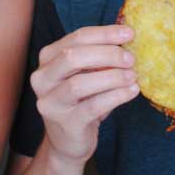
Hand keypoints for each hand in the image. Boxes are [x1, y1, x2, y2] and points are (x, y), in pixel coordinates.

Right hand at [30, 25, 138, 164]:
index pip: (76, 38)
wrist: (68, 141)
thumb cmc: (81, 101)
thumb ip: (99, 57)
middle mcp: (42, 78)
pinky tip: (132, 91)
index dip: (105, 34)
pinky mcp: (64, 123)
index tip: (130, 33)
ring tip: (133, 76)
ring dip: (112, 77)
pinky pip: (93, 106)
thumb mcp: (86, 74)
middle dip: (107, 54)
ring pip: (80, 83)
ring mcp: (50, 102)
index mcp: (48, 59)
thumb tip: (128, 40)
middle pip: (73, 57)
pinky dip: (116, 96)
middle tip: (131, 59)